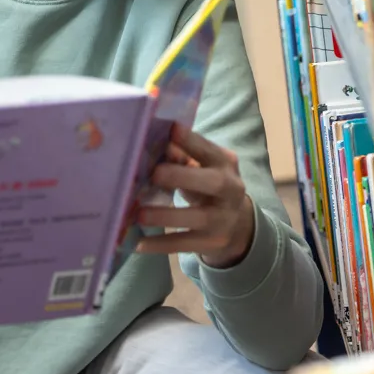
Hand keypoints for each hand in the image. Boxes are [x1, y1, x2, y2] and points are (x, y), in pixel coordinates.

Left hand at [135, 123, 256, 268]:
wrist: (235, 223)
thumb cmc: (206, 184)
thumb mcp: (200, 167)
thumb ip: (179, 156)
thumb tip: (148, 142)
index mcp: (224, 162)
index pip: (209, 149)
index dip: (191, 141)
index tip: (171, 130)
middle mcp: (231, 188)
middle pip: (213, 183)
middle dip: (182, 176)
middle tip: (155, 174)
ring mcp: (224, 218)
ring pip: (198, 218)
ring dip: (166, 215)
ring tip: (139, 215)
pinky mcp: (213, 242)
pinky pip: (185, 243)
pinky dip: (161, 244)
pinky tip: (138, 244)